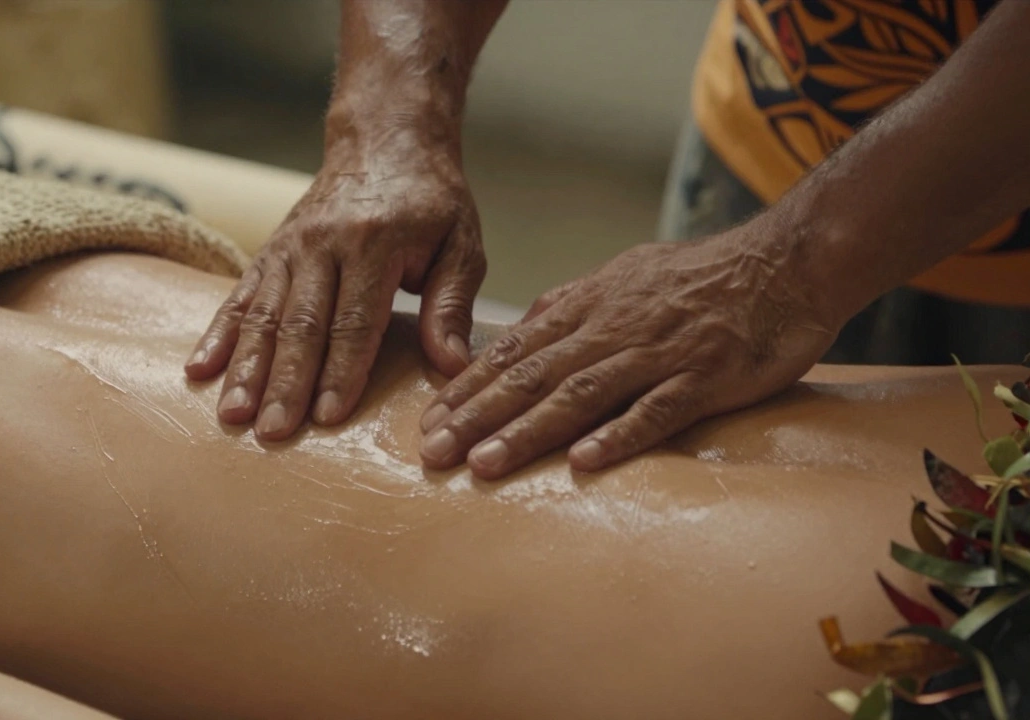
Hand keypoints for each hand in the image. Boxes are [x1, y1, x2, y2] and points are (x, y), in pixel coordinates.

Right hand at [184, 131, 485, 440]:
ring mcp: (290, 247)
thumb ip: (453, 304)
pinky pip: (239, 295)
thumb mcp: (462, 243)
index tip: (329, 417)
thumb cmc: (431, 201)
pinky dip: (218, 334)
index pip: (356, 319)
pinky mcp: (271, 251)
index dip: (342, 370)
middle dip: (284, 382)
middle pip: (301, 323)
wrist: (385, 140)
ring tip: (232, 414)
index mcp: (374, 243)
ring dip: (246, 368)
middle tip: (272, 432)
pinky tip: (198, 369)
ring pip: (263, 314)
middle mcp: (323, 244)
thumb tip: (452, 365)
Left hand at [416, 224, 839, 477]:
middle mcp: (614, 328)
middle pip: (533, 376)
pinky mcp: (705, 376)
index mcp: (591, 306)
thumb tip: (520, 329)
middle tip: (431, 453)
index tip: (428, 420)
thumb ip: (571, 304)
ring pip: (580, 394)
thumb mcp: (624, 275)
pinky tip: (583, 462)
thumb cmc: (703, 275)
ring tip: (483, 463)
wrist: (787, 259)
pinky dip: (618, 434)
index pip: (515, 351)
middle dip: (477, 416)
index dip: (469, 387)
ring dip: (528, 430)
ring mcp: (658, 353)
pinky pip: (656, 409)